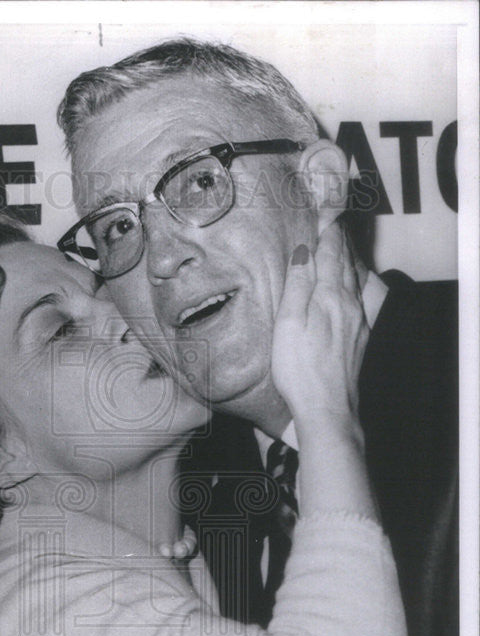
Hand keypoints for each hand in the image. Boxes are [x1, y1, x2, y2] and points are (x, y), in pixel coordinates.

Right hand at [272, 223, 368, 428]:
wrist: (328, 409)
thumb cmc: (300, 370)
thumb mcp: (289, 324)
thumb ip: (297, 285)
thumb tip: (304, 250)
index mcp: (331, 297)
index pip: (331, 254)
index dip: (327, 231)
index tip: (324, 212)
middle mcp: (350, 305)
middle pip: (347, 263)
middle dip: (339, 240)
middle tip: (334, 221)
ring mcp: (359, 322)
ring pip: (356, 280)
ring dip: (349, 259)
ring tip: (342, 245)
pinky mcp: (360, 339)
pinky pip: (360, 298)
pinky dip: (355, 282)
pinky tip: (352, 285)